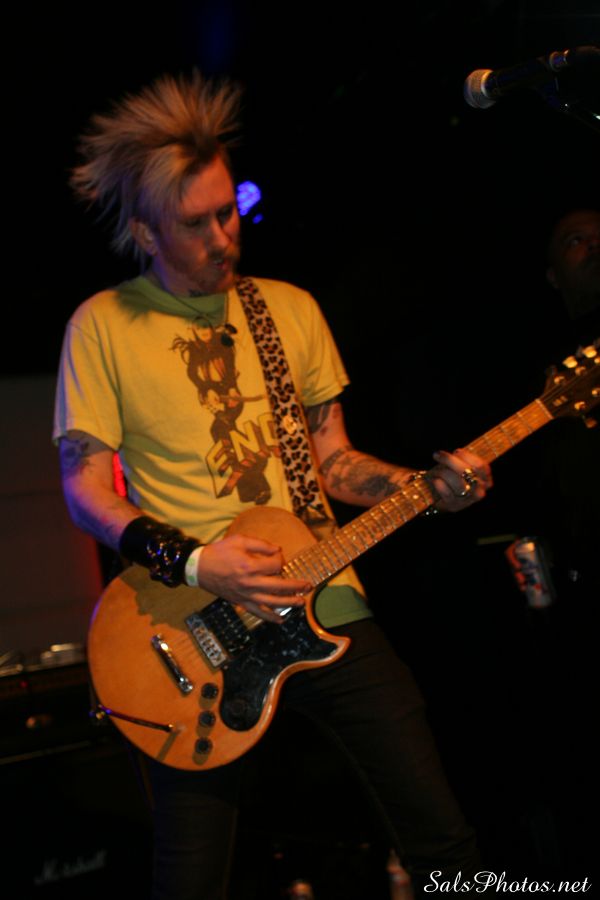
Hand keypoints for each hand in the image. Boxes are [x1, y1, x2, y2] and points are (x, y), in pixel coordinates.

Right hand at [195, 534, 311, 623]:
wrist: (200, 568)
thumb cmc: (220, 552)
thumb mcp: (239, 540)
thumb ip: (260, 544)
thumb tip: (277, 550)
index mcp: (250, 566)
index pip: (275, 565)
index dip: (280, 559)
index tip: (277, 555)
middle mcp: (250, 583)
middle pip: (280, 586)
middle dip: (296, 586)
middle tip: (308, 585)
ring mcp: (246, 595)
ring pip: (272, 602)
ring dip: (289, 603)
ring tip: (302, 602)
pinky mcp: (241, 602)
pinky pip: (258, 612)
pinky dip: (270, 617)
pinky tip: (281, 619)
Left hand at [427, 448, 491, 512]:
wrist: (437, 495)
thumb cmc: (450, 476)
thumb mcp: (460, 466)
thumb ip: (463, 459)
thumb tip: (458, 452)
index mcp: (486, 480)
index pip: (480, 465)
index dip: (466, 456)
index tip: (455, 451)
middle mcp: (479, 492)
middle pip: (467, 471)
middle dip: (450, 460)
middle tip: (437, 455)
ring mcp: (467, 501)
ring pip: (457, 482)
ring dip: (442, 472)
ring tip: (434, 470)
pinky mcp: (454, 506)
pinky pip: (447, 493)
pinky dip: (439, 484)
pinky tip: (435, 480)